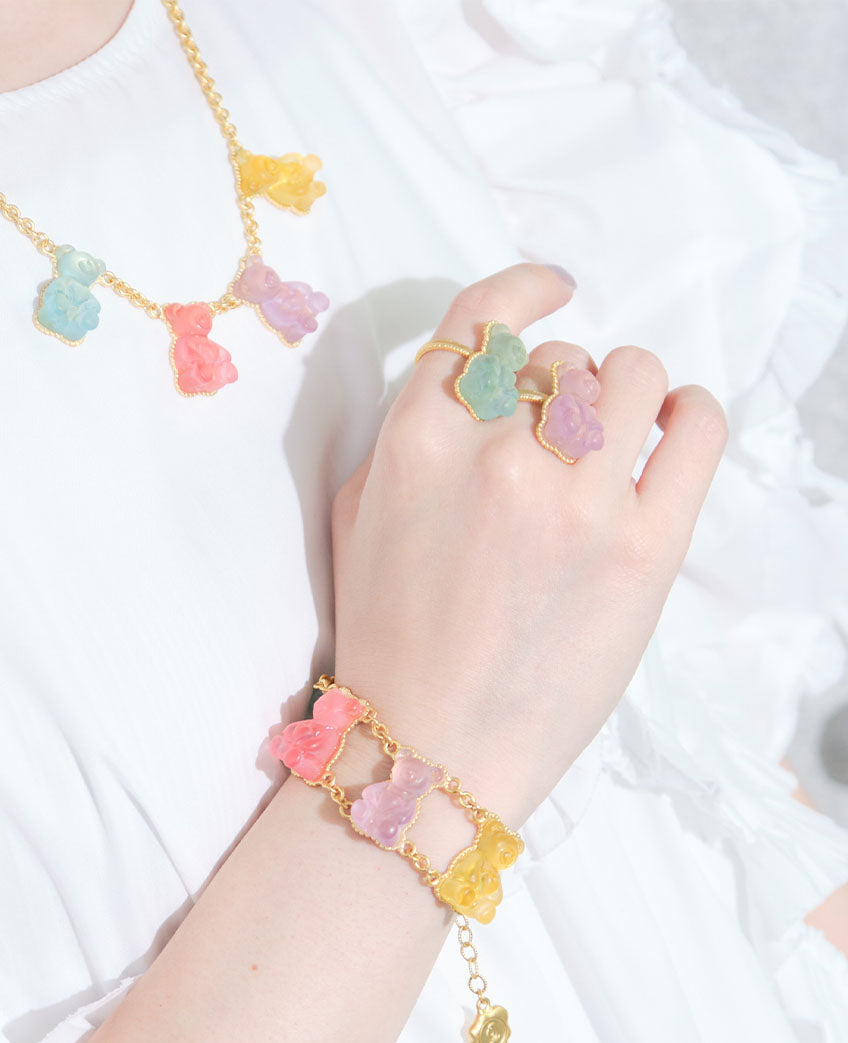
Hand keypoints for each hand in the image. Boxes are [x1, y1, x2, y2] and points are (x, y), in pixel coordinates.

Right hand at [330, 263, 727, 827]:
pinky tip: (677, 424)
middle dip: (558, 386)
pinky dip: (692, 411)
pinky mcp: (646, 547)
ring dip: (622, 393)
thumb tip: (472, 384)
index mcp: (417, 443)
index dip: (525, 286)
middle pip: (560, 357)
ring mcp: (578, 502)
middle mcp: (498, 457)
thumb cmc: (387, 635)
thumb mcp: (355, 517)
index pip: (482, 315)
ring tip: (613, 435)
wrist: (434, 747)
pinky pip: (696, 427)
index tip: (554, 289)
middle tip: (552, 438)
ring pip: (631, 376)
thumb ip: (404, 434)